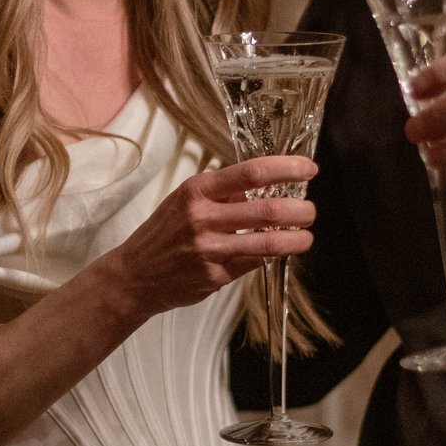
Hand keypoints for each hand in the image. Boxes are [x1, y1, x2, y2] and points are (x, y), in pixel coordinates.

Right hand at [90, 157, 315, 319]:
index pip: (251, 172)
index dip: (286, 169)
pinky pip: (253, 263)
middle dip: (299, 210)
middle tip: (310, 211)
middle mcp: (203, 217)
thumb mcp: (184, 200)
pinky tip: (279, 251)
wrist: (134, 275)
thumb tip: (263, 184)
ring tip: (307, 236)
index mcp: (197, 190)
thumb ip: (221, 193)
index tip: (309, 169)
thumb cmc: (163, 233)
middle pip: (267, 209)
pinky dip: (272, 256)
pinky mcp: (214, 276)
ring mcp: (209, 249)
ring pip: (267, 243)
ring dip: (296, 239)